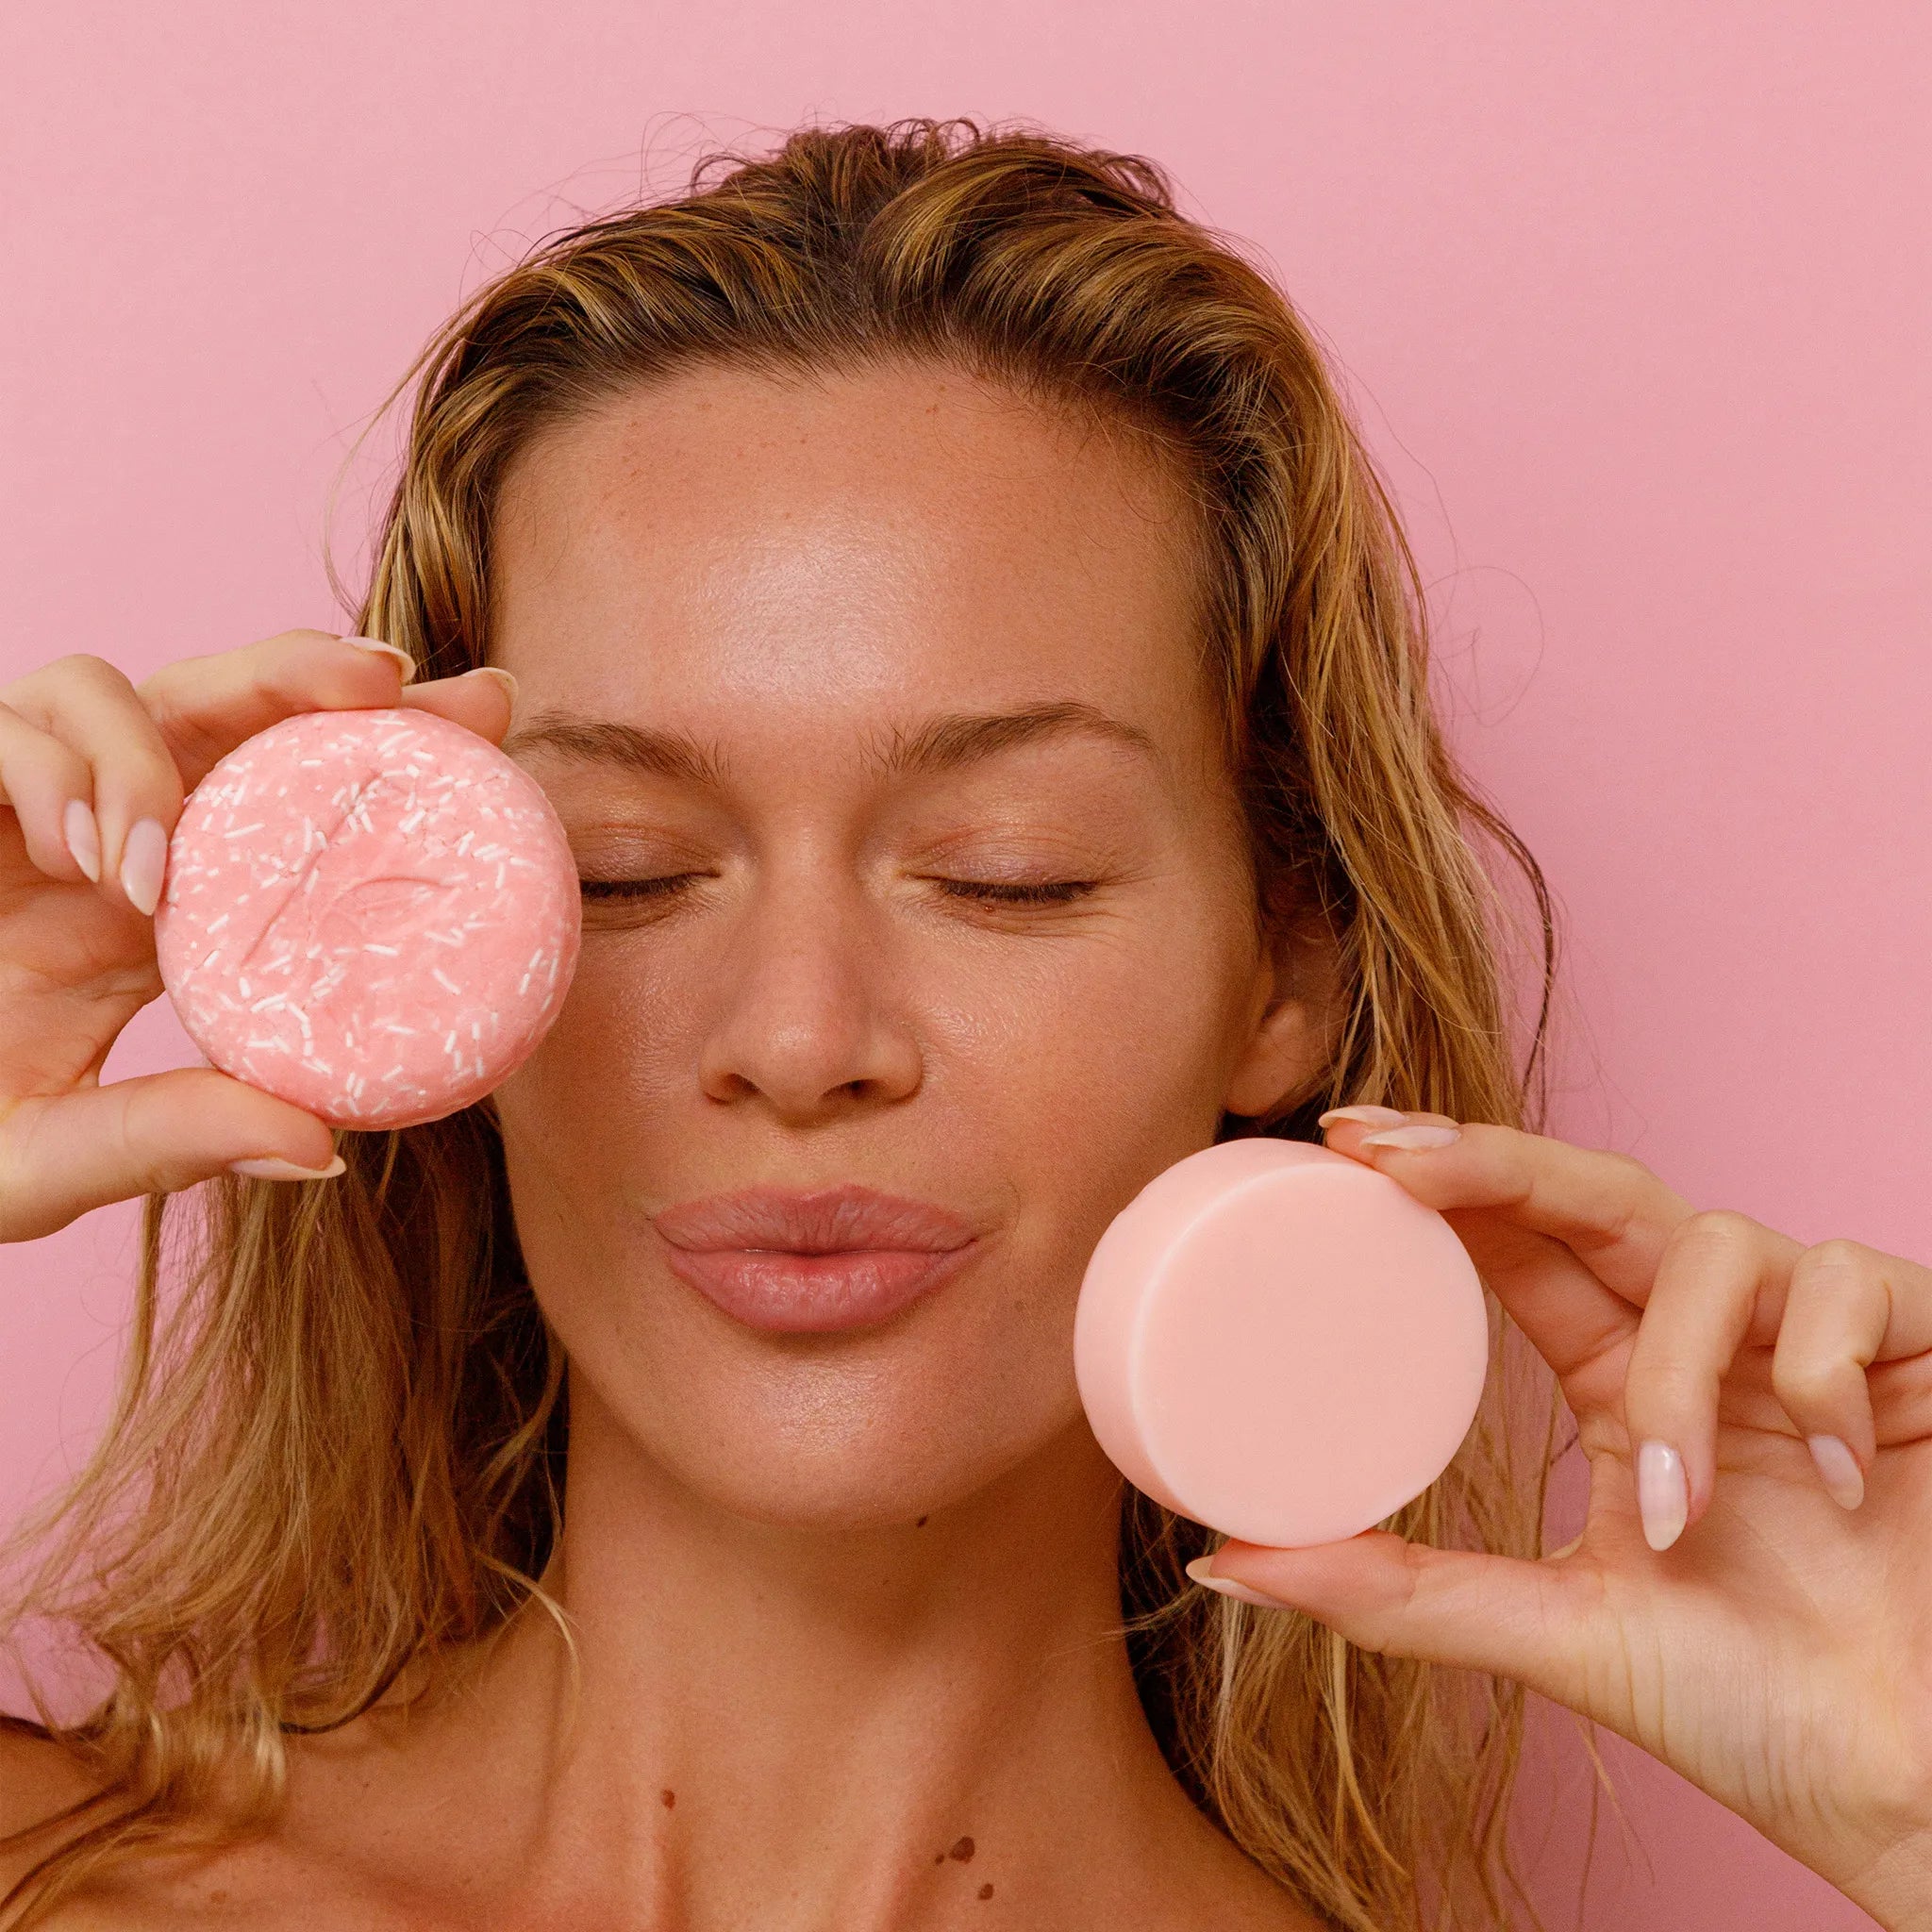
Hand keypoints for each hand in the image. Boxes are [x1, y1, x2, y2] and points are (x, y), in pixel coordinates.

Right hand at [0, 631, 514, 1242]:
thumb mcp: (51, 1161)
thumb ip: (175, 1139)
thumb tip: (329, 1145)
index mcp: (156, 921)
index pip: (289, 812)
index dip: (387, 757)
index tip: (495, 719)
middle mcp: (95, 847)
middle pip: (217, 715)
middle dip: (308, 675)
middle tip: (397, 678)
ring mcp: (6, 814)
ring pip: (102, 687)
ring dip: (153, 746)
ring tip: (159, 863)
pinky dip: (52, 766)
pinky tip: (89, 853)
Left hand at [1190, 1109, 1931, 1929]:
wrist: (1913, 1788)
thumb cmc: (1756, 1711)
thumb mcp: (1556, 1634)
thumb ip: (1397, 1593)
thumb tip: (1220, 1564)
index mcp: (1619, 1379)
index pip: (1518, 1239)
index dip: (1439, 1176)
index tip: (1339, 1142)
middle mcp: (1702, 1336)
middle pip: (1592, 1190)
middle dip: (1491, 1157)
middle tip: (1384, 1156)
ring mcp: (1804, 1336)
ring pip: (1710, 1243)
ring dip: (1678, 1369)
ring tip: (1679, 1506)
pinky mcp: (1916, 1348)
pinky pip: (1844, 1280)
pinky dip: (1816, 1371)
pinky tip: (1828, 1476)